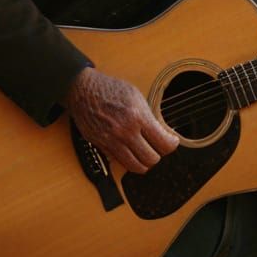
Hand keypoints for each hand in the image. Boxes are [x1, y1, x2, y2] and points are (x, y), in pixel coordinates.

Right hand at [64, 67, 178, 174]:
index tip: (172, 141)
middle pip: (152, 159)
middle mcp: (125, 131)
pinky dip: (130, 160)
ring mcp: (112, 141)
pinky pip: (121, 163)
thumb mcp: (136, 96)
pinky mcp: (102, 146)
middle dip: (158, 153)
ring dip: (144, 162)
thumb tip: (164, 134)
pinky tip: (132, 151)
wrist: (83, 90)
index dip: (172, 144)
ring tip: (146, 152)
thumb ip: (150, 117)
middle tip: (158, 146)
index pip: (164, 143)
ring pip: (136, 166)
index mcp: (137, 116)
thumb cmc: (110, 89)